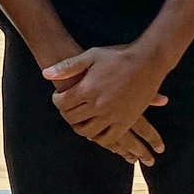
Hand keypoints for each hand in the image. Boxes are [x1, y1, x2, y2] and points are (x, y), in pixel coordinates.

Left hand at [43, 45, 168, 163]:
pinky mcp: (126, 121)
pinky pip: (109, 138)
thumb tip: (46, 74)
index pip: (63, 103)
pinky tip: (97, 130)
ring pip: (89, 132)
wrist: (147, 61)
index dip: (57, 101)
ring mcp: (112, 116)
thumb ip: (68, 66)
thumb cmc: (118, 56)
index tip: (58, 97)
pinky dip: (100, 138)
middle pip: (73, 120)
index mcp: (87, 89)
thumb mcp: (91, 55)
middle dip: (66, 115)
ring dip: (81, 128)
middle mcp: (98, 105)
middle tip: (67, 109)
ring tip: (80, 121)